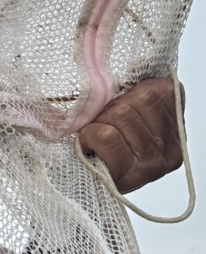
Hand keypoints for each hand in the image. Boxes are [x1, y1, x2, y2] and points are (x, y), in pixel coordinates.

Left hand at [78, 78, 183, 192]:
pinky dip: (90, 137)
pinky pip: (107, 137)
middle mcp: (172, 145)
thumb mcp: (122, 110)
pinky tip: (90, 148)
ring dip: (97, 125)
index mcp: (175, 122)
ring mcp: (157, 162)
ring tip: (96, 141)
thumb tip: (136, 63)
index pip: (155, 88)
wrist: (79, 190)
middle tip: (101, 128)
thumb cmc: (99, 146)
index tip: (116, 112)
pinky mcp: (136, 174)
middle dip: (109, 111)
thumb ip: (132, 90)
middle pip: (137, 101)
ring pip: (120, 116)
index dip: (126, 95)